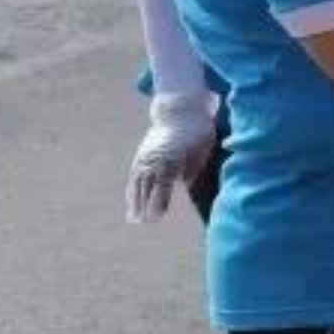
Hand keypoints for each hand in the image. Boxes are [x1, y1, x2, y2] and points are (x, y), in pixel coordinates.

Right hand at [128, 92, 216, 223]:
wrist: (180, 110)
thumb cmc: (198, 132)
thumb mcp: (202, 148)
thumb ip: (192, 167)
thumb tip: (183, 182)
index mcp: (171, 157)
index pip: (163, 184)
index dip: (158, 201)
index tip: (156, 217)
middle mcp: (155, 158)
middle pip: (147, 186)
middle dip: (144, 205)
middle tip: (143, 223)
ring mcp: (146, 156)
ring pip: (138, 182)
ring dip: (135, 201)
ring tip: (134, 219)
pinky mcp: (142, 155)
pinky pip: (135, 175)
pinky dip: (133, 189)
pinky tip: (131, 201)